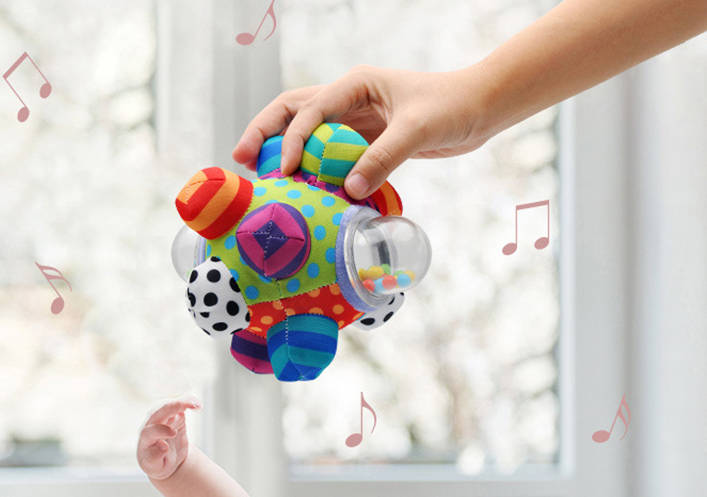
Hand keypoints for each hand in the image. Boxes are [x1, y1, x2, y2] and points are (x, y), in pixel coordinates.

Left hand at [137, 396, 201, 480]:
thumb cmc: (156, 464)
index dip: (161, 431)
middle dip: (170, 408)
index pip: (150, 432)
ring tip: (195, 405)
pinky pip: (181, 406)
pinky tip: (197, 405)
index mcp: (145, 439)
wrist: (163, 459)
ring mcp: (163, 419)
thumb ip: (154, 457)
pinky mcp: (175, 416)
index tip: (173, 433)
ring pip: (170, 406)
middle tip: (183, 406)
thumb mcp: (154, 467)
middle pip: (159, 413)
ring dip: (182, 403)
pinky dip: (188, 403)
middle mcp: (152, 425)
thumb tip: (163, 446)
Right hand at [232, 64, 491, 199]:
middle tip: (241, 159)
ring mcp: (354, 120)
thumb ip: (384, 157)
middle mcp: (348, 99)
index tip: (285, 170)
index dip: (294, 140)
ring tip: (260, 174)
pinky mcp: (364, 141)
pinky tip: (300, 188)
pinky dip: (311, 169)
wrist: (478, 109)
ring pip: (306, 132)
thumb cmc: (452, 107)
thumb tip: (349, 190)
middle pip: (292, 110)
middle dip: (265, 132)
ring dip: (281, 150)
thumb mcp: (417, 130)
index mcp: (356, 84)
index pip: (311, 109)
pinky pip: (328, 155)